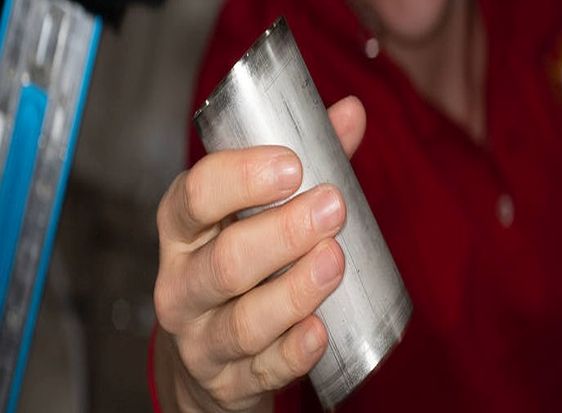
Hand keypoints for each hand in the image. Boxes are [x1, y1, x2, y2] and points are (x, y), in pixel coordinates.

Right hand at [153, 96, 365, 411]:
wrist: (208, 351)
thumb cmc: (234, 261)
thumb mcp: (250, 211)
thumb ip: (301, 164)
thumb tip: (351, 113)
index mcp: (184, 229)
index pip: (196, 196)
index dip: (242, 177)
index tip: (292, 164)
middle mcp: (183, 282)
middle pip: (225, 261)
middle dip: (282, 233)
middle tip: (332, 208)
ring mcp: (201, 336)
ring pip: (243, 320)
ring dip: (293, 290)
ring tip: (334, 260)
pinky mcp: (227, 379)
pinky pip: (261, 369)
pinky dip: (291, 353)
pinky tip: (319, 332)